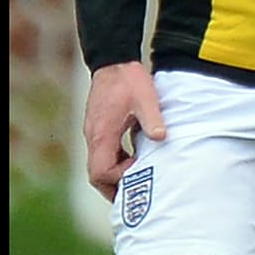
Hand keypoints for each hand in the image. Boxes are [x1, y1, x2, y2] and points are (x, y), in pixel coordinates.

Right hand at [83, 61, 165, 201]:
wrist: (113, 60)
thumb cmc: (129, 80)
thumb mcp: (146, 98)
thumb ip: (152, 119)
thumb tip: (161, 138)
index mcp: (102, 134)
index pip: (100, 172)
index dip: (119, 178)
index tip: (140, 171)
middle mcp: (93, 137)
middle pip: (95, 175)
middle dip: (113, 187)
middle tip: (136, 193)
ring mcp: (94, 133)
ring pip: (98, 165)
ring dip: (115, 175)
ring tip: (138, 178)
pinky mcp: (98, 128)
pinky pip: (103, 154)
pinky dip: (116, 162)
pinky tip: (134, 159)